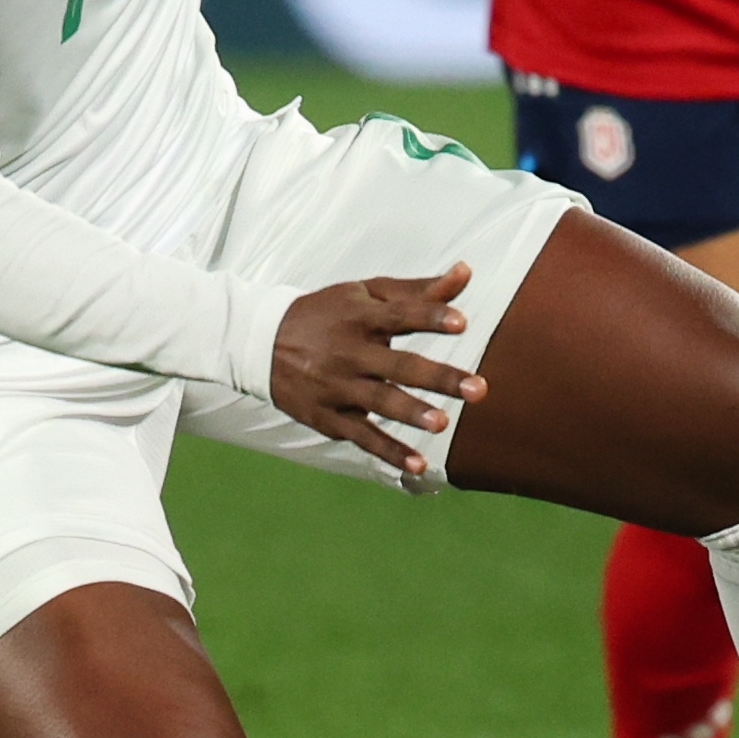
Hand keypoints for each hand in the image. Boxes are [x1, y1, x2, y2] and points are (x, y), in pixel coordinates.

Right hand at [268, 263, 485, 477]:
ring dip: (411, 413)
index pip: (401, 316)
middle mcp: (349, 351)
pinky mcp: (329, 417)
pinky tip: (417, 465)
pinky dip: (389, 452)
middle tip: (478, 389)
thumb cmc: (326, 315)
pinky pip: (362, 436)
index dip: (430, 317)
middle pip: (399, 365)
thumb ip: (418, 290)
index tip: (462, 323)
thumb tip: (466, 272)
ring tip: (442, 423)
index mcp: (361, 317)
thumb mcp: (365, 294)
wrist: (261, 343)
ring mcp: (338, 386)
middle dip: (438, 378)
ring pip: (379, 402)